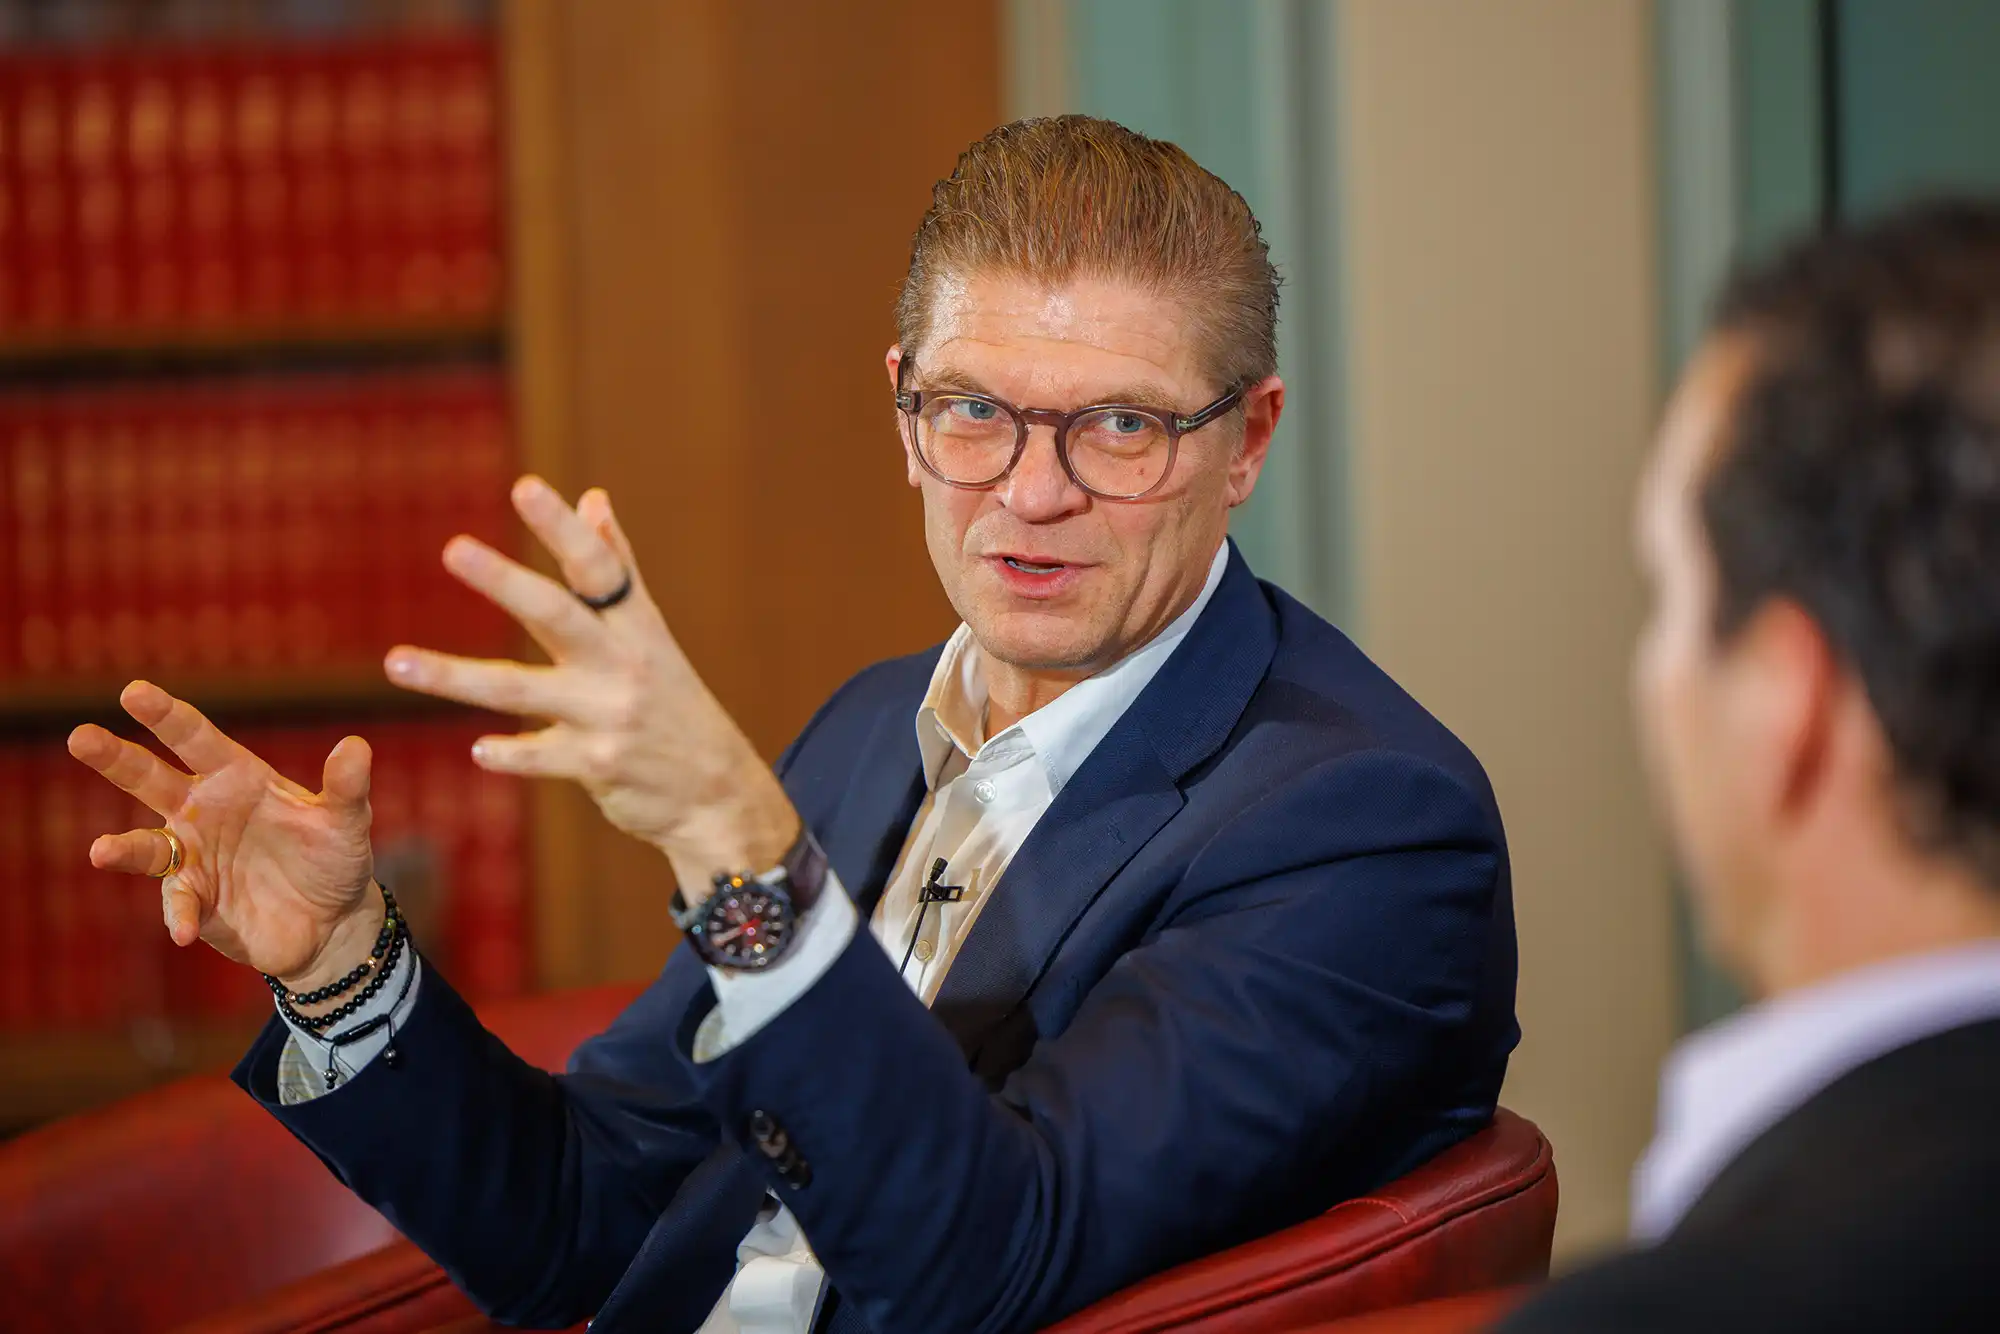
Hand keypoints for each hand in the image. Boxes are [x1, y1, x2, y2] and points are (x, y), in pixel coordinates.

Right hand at [67, 682, 381, 991]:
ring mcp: (194, 856)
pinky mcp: (195, 900)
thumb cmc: (334, 859)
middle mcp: (203, 811)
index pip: (195, 738)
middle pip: (150, 780)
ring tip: (101, 852)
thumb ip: (346, 786)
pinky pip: (180, 904)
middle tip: (80, 736)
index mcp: (236, 777)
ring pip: (147, 846)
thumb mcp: (346, 821)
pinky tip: (185, 931)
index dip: (165, 715)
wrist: (332, 922)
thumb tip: (356, 746)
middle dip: (115, 758)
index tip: (134, 691)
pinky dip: (180, 916)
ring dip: (123, 850)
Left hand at [385, 476, 797, 888]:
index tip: (526, 488)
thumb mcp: (653, 635)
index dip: (563, 529)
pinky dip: (511, 754)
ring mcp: (609, 715)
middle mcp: (623, 664)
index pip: (598, 568)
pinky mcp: (598, 765)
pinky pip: (541, 756)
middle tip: (454, 548)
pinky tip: (480, 751)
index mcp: (636, 626)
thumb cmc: (673, 704)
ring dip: (455, 677)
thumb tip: (593, 500)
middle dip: (506, 581)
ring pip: (521, 691)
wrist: (717, 792)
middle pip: (558, 615)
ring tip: (397, 663)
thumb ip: (619, 569)